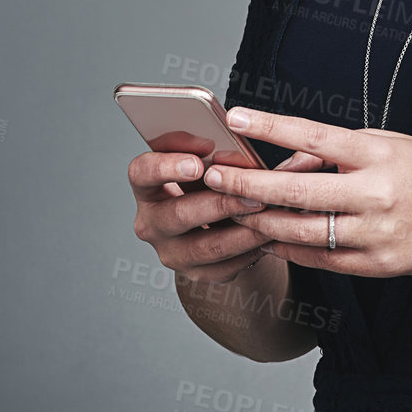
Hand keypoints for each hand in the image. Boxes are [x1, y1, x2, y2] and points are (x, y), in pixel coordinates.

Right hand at [127, 134, 328, 285]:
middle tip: (248, 191)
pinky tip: (270, 233)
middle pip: (177, 215)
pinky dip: (251, 248)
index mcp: (146, 186)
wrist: (217, 225)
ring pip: (207, 245)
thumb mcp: (203, 162)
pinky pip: (226, 265)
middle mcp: (151, 223)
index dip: (167, 167)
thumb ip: (207, 149)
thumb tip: (229, 138)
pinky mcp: (198, 273)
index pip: (141, 173)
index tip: (197, 162)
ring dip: (242, 228)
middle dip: (218, 202)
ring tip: (269, 211)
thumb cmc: (209, 182)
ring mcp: (172, 253)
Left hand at [203, 107, 411, 276]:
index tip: (236, 117)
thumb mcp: (388, 144)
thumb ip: (338, 152)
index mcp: (377, 155)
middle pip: (297, 192)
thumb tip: (287, 158)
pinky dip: (289, 248)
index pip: (313, 137)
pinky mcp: (376, 265)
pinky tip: (267, 237)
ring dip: (261, 221)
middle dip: (248, 184)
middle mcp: (374, 195)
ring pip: (301, 232)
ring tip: (233, 209)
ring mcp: (375, 234)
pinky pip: (320, 259)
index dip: (271, 127)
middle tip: (213, 176)